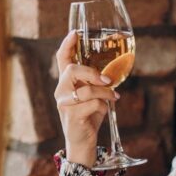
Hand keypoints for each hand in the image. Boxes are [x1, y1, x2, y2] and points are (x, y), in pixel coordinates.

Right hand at [53, 30, 119, 167]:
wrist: (83, 143)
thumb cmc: (88, 117)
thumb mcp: (93, 96)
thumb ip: (97, 83)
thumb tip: (113, 73)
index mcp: (66, 83)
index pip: (62, 59)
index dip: (67, 44)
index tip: (75, 33)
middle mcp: (61, 91)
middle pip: (72, 70)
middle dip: (92, 73)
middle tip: (107, 80)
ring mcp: (64, 104)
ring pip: (86, 90)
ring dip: (105, 93)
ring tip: (114, 97)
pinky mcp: (72, 116)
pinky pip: (93, 104)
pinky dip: (104, 105)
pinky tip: (106, 110)